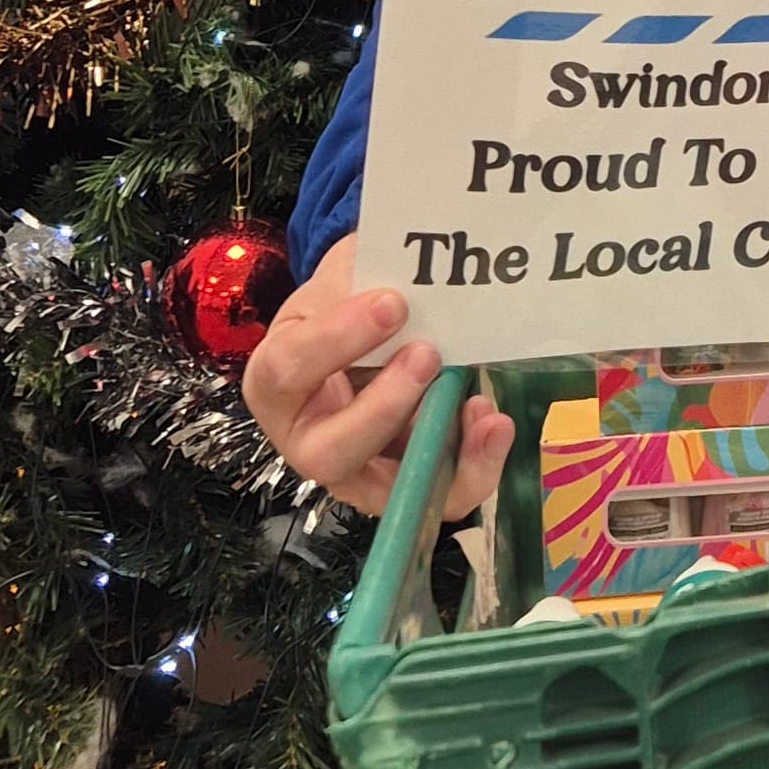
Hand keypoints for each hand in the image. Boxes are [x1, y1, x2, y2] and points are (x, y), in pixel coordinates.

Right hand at [243, 233, 511, 519]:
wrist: (363, 322)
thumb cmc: (344, 300)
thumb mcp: (341, 276)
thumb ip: (364, 277)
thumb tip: (415, 273)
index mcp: (274, 379)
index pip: (291, 369)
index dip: (339, 339)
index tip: (392, 303)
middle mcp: (304, 437)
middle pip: (329, 452)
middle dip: (384, 409)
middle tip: (427, 354)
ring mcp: (354, 469)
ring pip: (386, 491)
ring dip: (436, 449)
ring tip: (479, 405)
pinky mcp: (402, 482)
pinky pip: (436, 494)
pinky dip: (472, 465)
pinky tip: (493, 423)